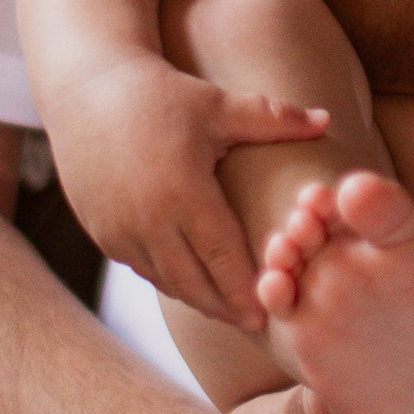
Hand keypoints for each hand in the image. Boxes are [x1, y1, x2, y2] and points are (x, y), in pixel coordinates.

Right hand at [48, 56, 327, 328]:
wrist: (86, 90)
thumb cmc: (162, 95)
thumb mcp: (219, 105)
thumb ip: (274, 119)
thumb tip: (327, 118)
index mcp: (184, 195)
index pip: (224, 260)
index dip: (247, 291)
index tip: (270, 313)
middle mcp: (148, 222)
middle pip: (194, 284)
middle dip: (225, 307)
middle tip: (254, 323)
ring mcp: (119, 231)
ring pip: (165, 281)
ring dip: (196, 297)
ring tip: (226, 308)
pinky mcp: (99, 233)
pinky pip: (141, 268)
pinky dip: (167, 278)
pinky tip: (189, 281)